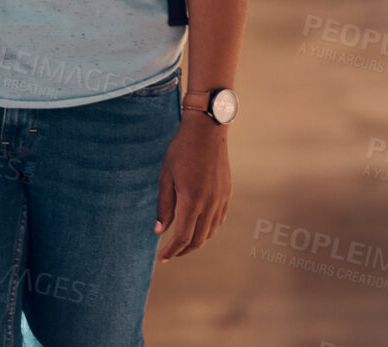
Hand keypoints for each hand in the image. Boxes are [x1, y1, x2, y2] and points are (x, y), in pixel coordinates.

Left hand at [154, 115, 231, 261]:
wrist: (207, 130)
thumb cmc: (181, 151)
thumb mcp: (165, 178)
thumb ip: (164, 207)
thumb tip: (160, 231)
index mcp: (192, 200)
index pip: (183, 237)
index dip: (172, 251)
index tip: (162, 257)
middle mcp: (210, 203)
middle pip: (198, 239)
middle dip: (183, 250)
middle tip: (170, 253)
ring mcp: (221, 198)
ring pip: (211, 231)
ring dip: (197, 241)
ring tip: (183, 242)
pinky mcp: (227, 192)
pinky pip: (219, 219)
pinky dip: (208, 229)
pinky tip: (199, 227)